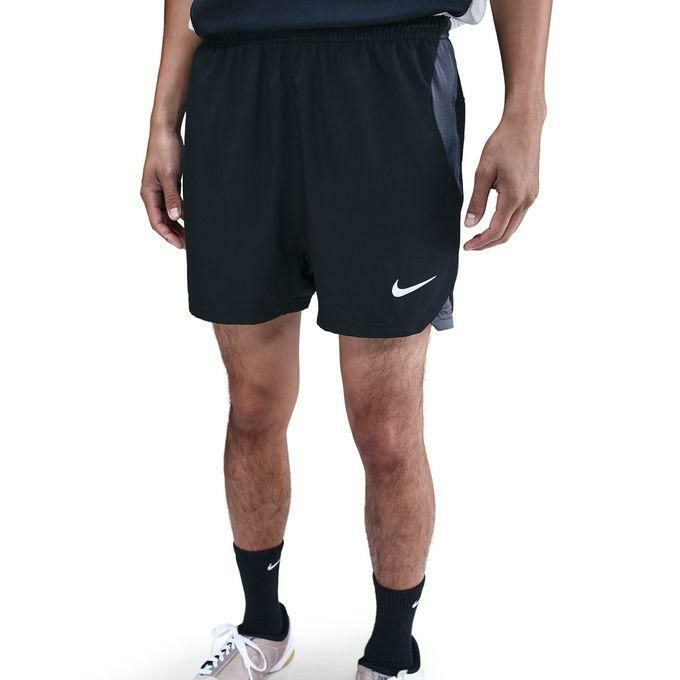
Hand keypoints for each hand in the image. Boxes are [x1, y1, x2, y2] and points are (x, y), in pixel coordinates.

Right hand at [140, 127, 184, 248]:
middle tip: (188, 245)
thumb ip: (172, 197)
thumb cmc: (165, 150)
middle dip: (174, 234)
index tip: (180, 245)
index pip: (156, 222)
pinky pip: (173, 205)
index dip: (168, 235)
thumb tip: (175, 217)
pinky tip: (191, 219)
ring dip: (178, 226)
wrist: (166, 131)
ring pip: (168, 214)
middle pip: (162, 221)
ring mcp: (160, 190)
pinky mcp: (168, 184)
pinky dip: (181, 214)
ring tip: (191, 236)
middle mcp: (152, 194)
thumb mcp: (170, 175)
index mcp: (148, 193)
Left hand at [464, 113, 543, 250]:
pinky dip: (505, 224)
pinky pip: (518, 216)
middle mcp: (527, 199)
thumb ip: (477, 201)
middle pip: (507, 233)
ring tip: (478, 236)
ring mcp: (532, 196)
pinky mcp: (532, 192)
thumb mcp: (483, 172)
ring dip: (496, 235)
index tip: (467, 247)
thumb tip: (470, 224)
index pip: (496, 230)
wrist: (524, 126)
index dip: (480, 242)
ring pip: (513, 226)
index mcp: (514, 196)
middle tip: (470, 245)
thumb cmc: (503, 143)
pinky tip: (492, 222)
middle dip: (487, 243)